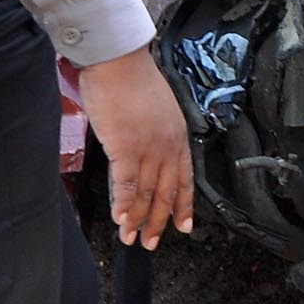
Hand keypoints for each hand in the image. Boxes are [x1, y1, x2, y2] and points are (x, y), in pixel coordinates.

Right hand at [77, 48, 192, 249]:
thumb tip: (142, 150)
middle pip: (165, 192)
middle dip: (159, 221)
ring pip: (146, 193)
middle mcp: (167, 145)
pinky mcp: (125, 147)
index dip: (183, 205)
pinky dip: (123, 205)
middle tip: (152, 243)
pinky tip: (120, 220)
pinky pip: (126, 184)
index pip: (184, 178)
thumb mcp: (155, 109)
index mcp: (177, 135)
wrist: (118, 61)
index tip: (184, 226)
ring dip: (138, 220)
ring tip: (131, 238)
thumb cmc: (130, 78)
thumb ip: (154, 133)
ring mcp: (148, 148)